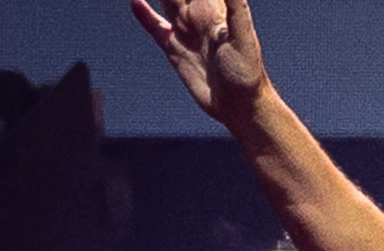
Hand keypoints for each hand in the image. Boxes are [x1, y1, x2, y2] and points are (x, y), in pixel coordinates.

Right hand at [131, 0, 269, 123]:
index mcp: (213, 9)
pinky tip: (135, 1)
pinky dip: (144, 14)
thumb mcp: (244, 38)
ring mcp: (186, 32)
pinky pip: (155, 27)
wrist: (241, 107)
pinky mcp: (176, 50)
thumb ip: (236, 7)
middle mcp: (197, 16)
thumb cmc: (248, 75)